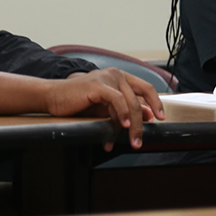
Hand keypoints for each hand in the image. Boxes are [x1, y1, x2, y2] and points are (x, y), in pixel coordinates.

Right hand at [44, 69, 164, 150]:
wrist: (53, 97)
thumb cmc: (77, 102)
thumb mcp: (105, 108)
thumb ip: (124, 109)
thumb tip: (147, 114)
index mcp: (119, 77)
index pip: (146, 87)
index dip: (156, 102)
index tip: (161, 117)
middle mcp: (116, 74)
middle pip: (139, 99)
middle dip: (142, 123)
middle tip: (140, 140)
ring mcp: (107, 78)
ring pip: (129, 103)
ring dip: (133, 126)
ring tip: (132, 141)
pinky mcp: (98, 85)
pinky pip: (116, 101)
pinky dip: (122, 115)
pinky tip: (123, 126)